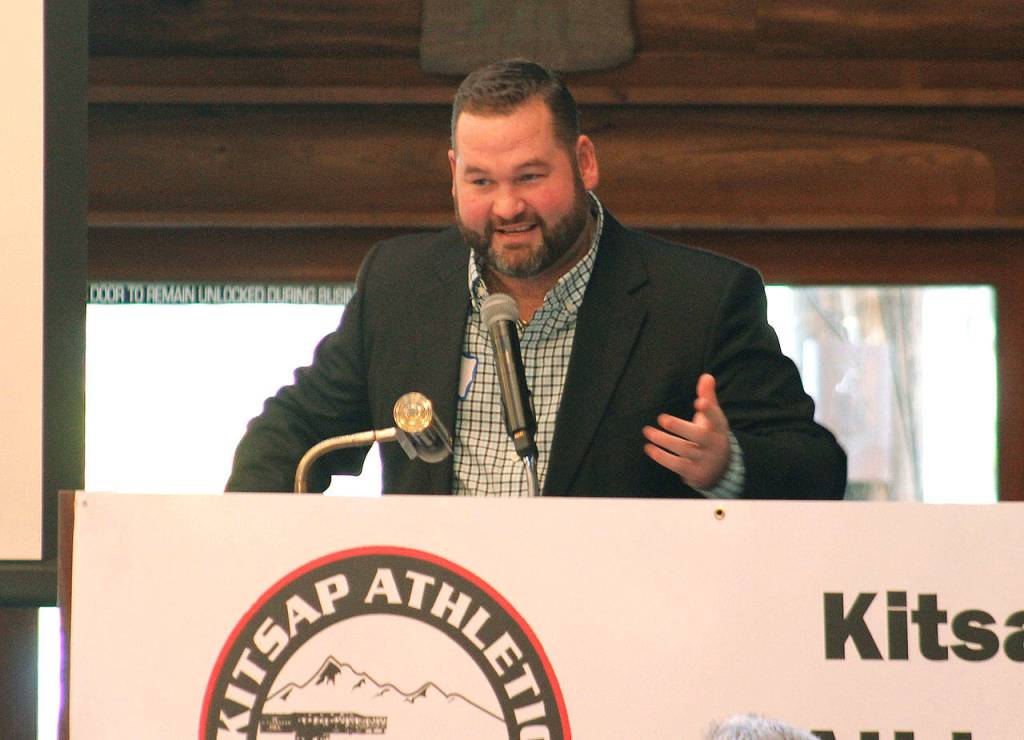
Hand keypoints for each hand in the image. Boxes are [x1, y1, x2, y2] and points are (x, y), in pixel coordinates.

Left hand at [642, 373, 730, 489]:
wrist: (722, 470)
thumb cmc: (712, 436)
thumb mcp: (713, 419)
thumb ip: (708, 398)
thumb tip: (706, 376)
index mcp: (718, 429)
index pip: (716, 418)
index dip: (709, 411)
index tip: (699, 402)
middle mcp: (714, 445)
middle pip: (698, 436)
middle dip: (680, 427)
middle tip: (662, 418)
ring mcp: (704, 460)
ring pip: (683, 450)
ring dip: (664, 440)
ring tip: (648, 431)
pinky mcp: (694, 473)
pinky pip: (676, 465)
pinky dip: (662, 457)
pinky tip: (649, 447)